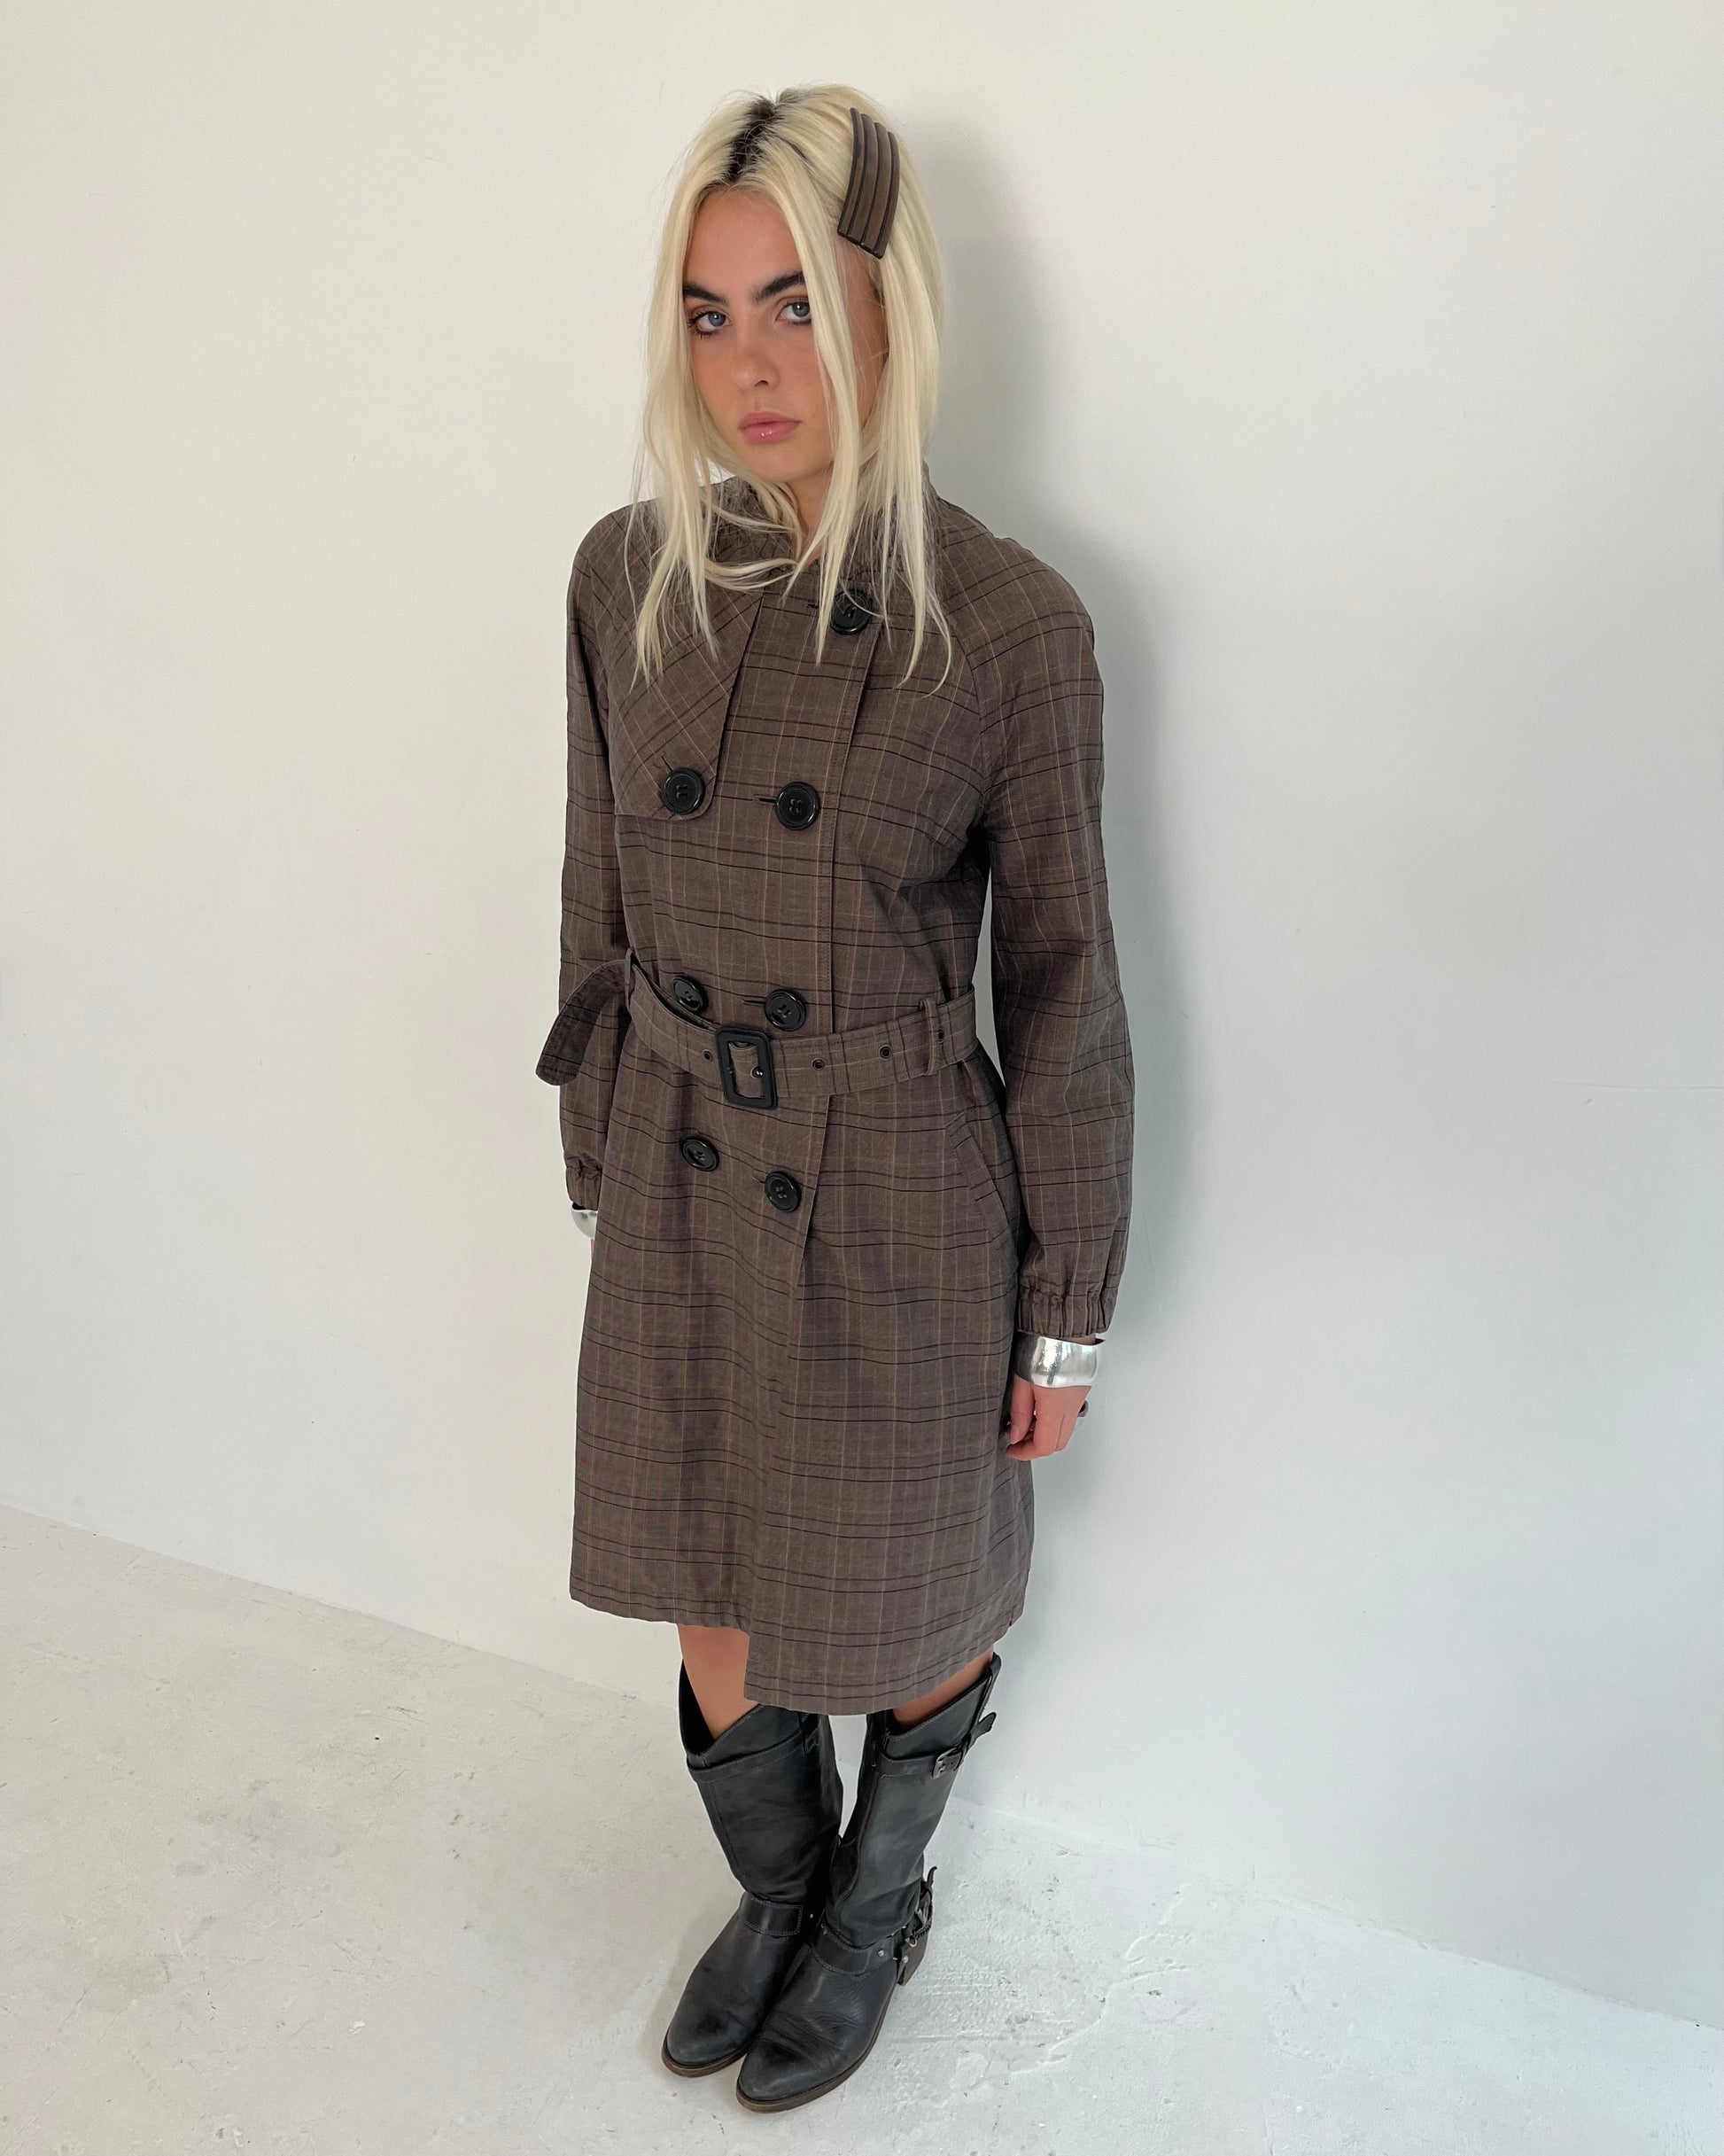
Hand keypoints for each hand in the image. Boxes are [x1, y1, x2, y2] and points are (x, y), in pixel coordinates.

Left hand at [1000, 1335, 1095, 1459]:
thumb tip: (1015, 1435)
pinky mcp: (1081, 1390)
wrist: (1064, 1326)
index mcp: (1055, 1408)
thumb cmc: (1043, 1346)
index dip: (1025, 1452)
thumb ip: (1019, 1412)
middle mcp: (1071, 1407)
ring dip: (1046, 1433)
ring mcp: (1079, 1399)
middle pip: (1058, 1443)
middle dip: (1037, 1446)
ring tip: (1026, 1420)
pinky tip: (1040, 1408)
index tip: (1011, 1449)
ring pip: (1066, 1431)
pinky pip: (1071, 1415)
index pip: (1043, 1446)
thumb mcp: (1021, 1381)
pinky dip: (1055, 1420)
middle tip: (1017, 1437)